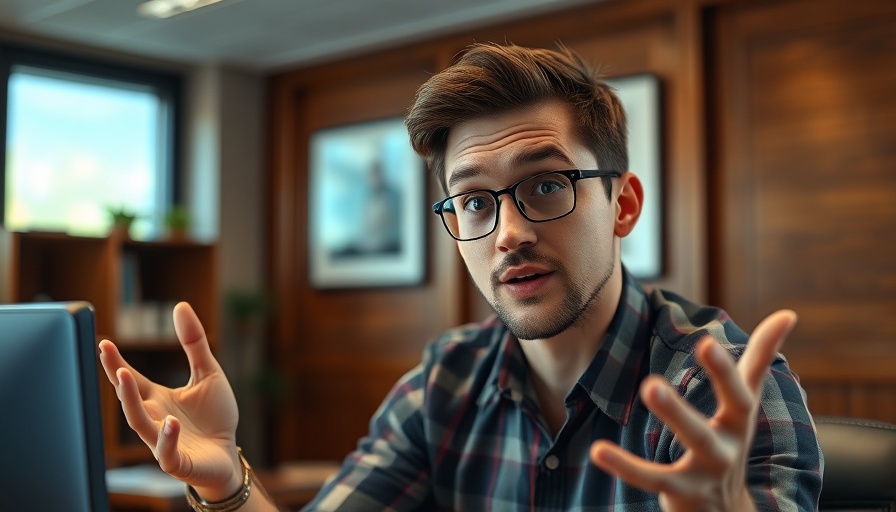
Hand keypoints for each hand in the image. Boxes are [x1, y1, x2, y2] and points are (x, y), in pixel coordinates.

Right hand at [99, 302, 241, 500]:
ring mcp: (163, 441)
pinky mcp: (179, 461)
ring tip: (126, 377)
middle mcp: (154, 418)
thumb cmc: (214, 416)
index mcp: (157, 398)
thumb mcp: (208, 373)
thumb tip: (181, 306)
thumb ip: (194, 343)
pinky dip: (166, 438)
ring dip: (130, 402)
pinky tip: (171, 422)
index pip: (131, 379)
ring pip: (139, 423)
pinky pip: (166, 452)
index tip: (103, 342)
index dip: (116, 362)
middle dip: (118, 378)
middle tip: (106, 354)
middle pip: (129, 399)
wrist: (228, 455)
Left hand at [589, 309, 797, 511]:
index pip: (737, 396)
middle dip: (679, 410)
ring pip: (681, 454)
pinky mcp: (681, 494)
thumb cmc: (732, 442)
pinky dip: (625, 466)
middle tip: (650, 385)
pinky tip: (598, 450)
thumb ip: (761, 359)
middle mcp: (726, 450)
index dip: (724, 371)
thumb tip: (788, 313)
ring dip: (665, 426)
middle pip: (703, 432)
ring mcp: (704, 474)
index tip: (706, 341)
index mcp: (739, 422)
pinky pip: (652, 479)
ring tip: (643, 393)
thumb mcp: (746, 403)